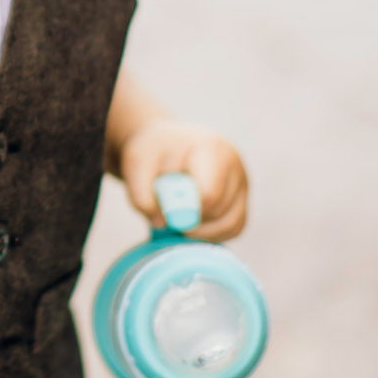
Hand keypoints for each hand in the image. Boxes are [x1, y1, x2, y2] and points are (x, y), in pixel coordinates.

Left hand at [117, 120, 248, 241]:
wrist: (164, 143)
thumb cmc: (151, 152)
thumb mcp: (135, 164)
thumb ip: (141, 195)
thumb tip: (161, 224)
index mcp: (212, 149)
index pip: (209, 194)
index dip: (186, 213)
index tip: (166, 213)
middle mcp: (234, 165)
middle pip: (220, 212)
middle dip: (192, 223)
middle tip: (168, 216)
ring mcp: (241, 181)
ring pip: (231, 224)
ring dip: (203, 232)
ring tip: (178, 221)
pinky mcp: (241, 197)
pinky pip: (235, 227)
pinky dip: (214, 234)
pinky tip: (192, 224)